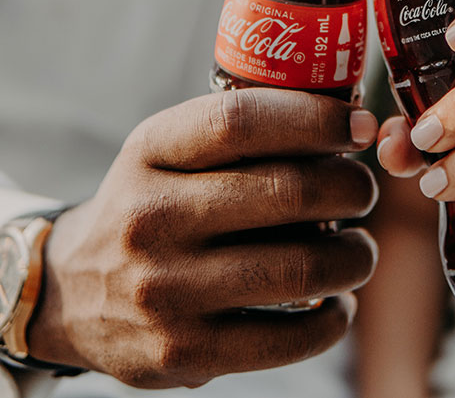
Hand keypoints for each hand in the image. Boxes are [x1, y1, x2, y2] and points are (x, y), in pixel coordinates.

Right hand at [27, 90, 378, 387]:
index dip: (315, 119)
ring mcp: (164, 290)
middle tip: (363, 190)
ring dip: (354, 256)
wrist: (74, 290)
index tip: (359, 126)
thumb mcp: (167, 148)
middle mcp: (151, 217)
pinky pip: (287, 340)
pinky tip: (338, 302)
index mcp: (151, 151)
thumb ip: (238, 130)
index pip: (241, 121)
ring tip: (359, 248)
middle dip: (350, 187)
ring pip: (299, 268)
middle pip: (286, 191)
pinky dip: (333, 320)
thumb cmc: (152, 202)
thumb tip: (347, 122)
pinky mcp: (182, 352)